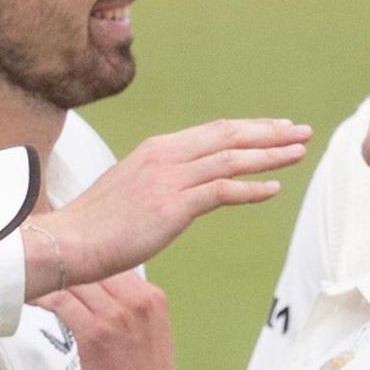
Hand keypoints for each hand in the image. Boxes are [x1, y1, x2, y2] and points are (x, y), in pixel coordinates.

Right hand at [29, 118, 310, 295]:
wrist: (68, 242)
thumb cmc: (94, 227)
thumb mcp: (129, 192)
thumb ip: (156, 184)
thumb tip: (177, 194)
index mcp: (155, 149)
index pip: (212, 131)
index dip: (248, 128)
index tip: (275, 128)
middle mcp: (165, 155)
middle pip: (228, 135)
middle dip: (269, 132)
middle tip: (301, 130)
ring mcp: (169, 178)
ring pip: (231, 158)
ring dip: (270, 154)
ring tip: (299, 152)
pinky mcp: (172, 205)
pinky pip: (222, 191)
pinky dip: (251, 188)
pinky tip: (274, 188)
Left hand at [41, 274, 188, 369]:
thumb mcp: (149, 338)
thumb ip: (130, 313)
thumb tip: (100, 301)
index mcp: (153, 299)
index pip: (112, 264)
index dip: (85, 264)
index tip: (63, 265)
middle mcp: (138, 301)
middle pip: (92, 267)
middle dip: (64, 267)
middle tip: (40, 267)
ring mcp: (117, 315)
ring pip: (74, 281)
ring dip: (49, 279)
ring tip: (28, 281)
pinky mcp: (96, 333)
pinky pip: (61, 302)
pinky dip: (42, 298)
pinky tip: (29, 299)